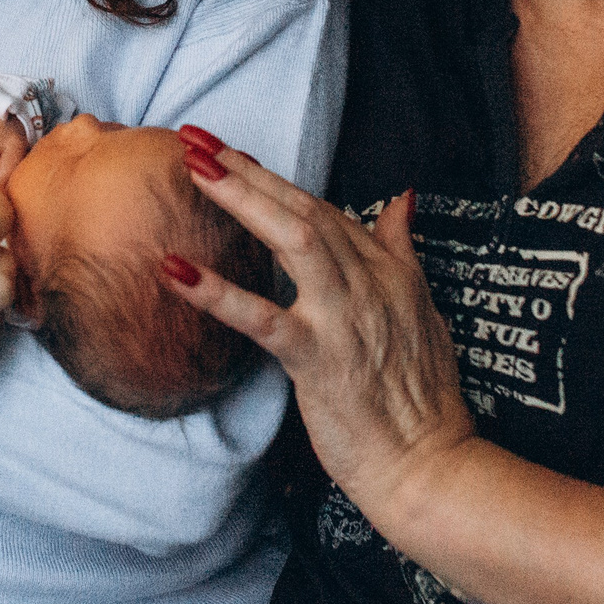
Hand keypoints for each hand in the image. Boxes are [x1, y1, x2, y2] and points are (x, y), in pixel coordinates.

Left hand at [163, 138, 475, 528]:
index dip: (274, 180)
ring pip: (293, 239)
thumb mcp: (422, 309)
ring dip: (242, 198)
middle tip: (196, 138)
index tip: (231, 153)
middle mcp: (367, 284)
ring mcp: (343, 319)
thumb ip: (401, 250)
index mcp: (387, 272)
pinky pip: (262, 318)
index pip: (323, 210)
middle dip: (249, 170)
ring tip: (193, 168)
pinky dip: (217, 291)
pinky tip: (174, 269)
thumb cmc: (421, 396)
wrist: (428, 465)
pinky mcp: (319, 360)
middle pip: (303, 210)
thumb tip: (402, 199)